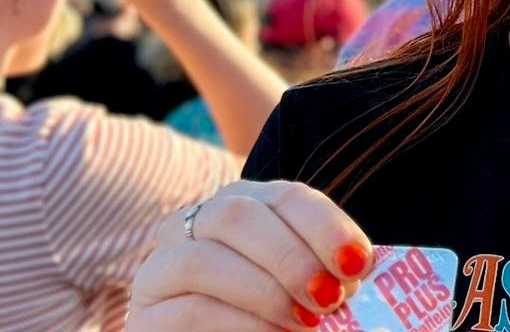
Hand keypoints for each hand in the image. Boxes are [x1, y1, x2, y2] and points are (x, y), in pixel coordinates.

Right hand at [127, 180, 373, 331]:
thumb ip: (325, 271)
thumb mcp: (306, 287)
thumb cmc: (278, 318)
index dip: (325, 226)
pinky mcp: (146, 317)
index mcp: (244, 204)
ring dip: (264, 292)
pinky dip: (241, 323)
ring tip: (305, 321)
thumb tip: (357, 269)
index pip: (286, 196)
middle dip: (291, 257)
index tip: (358, 263)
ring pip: (203, 260)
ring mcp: (160, 269)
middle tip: (330, 297)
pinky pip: (187, 310)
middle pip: (237, 217)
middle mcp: (194, 224)